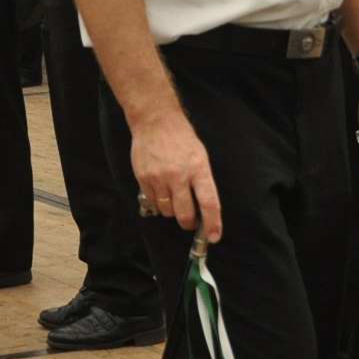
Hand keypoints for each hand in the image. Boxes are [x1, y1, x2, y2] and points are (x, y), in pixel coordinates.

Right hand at [130, 110, 222, 242]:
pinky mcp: (144, 178)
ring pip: (167, 211)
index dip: (212, 224)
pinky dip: (158, 203)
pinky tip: (160, 190)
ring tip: (173, 197)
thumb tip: (203, 209)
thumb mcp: (200, 156)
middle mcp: (179, 175)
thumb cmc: (181, 139)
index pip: (209, 203)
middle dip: (189, 223)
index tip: (214, 237)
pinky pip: (153, 203)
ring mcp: (160, 178)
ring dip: (172, 211)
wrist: (156, 121)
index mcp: (198, 169)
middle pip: (185, 214)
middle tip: (190, 221)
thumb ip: (201, 181)